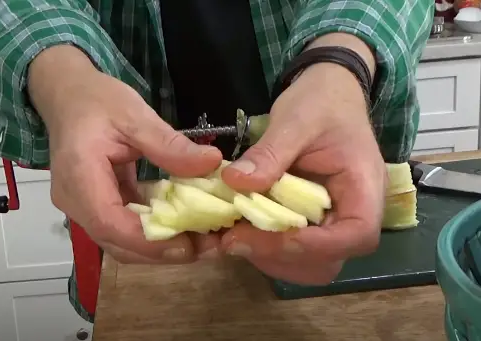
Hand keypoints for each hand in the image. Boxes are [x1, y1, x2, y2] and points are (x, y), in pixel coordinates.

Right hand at [28, 46, 222, 263]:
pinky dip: (152, 231)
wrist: (66, 95)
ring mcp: (82, 207)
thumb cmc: (95, 100)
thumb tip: (212, 164)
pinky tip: (183, 224)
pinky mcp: (94, 206)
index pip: (109, 222)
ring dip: (160, 245)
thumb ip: (169, 145)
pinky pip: (122, 228)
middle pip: (116, 241)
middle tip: (207, 246)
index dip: (147, 241)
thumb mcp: (135, 115)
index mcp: (79, 176)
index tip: (188, 244)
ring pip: (120, 241)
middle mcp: (75, 201)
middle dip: (162, 250)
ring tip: (202, 239)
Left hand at [220, 62, 386, 284]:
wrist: (328, 93)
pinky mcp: (312, 224)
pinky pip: (294, 251)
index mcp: (364, 186)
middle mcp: (354, 213)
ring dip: (270, 258)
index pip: (356, 234)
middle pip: (329, 261)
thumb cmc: (321, 102)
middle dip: (281, 256)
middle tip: (235, 237)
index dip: (312, 245)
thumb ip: (269, 154)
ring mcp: (333, 223)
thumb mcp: (295, 120)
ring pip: (309, 265)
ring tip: (233, 234)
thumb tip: (235, 183)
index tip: (264, 234)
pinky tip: (240, 229)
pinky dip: (266, 249)